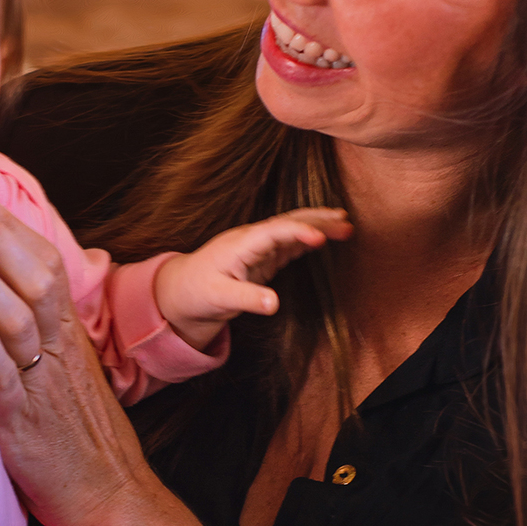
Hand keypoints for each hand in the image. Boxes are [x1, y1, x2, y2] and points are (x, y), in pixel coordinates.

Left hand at [0, 191, 225, 525]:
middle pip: (31, 275)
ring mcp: (44, 385)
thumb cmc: (76, 436)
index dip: (5, 227)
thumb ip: (34, 333)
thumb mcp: (61, 373)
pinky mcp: (27, 425)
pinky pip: (5, 377)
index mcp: (67, 335)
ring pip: (15, 316)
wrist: (110, 498)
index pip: (42, 263)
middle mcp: (59, 350)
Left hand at [154, 208, 351, 349]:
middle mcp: (250, 239)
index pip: (274, 232)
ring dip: (317, 226)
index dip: (298, 232)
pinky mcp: (261, 257)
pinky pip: (287, 243)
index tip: (321, 238)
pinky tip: (323, 239)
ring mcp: (257, 246)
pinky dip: (306, 239)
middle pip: (288, 222)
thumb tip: (274, 304)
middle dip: (317, 220)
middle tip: (345, 222)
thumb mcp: (220, 299)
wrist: (180, 291)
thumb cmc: (197, 293)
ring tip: (344, 224)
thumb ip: (248, 299)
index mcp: (240, 244)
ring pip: (291, 229)